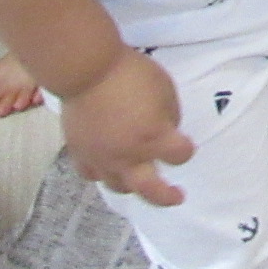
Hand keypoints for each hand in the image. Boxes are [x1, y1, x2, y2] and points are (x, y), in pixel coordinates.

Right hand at [61, 48, 193, 206]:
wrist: (88, 71)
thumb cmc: (132, 74)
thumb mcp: (164, 88)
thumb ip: (169, 113)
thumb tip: (166, 127)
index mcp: (155, 138)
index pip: (179, 155)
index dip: (186, 150)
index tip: (187, 145)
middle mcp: (130, 156)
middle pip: (151, 190)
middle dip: (166, 197)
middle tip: (177, 197)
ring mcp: (103, 159)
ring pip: (119, 186)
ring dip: (133, 185)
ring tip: (139, 181)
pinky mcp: (80, 154)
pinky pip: (92, 174)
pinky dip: (102, 173)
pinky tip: (107, 168)